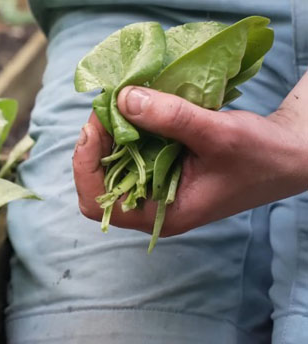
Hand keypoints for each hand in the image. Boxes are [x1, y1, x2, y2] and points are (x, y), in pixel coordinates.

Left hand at [73, 84, 307, 236]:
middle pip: (97, 181)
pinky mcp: (163, 167)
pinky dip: (127, 128)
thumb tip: (123, 98)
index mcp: (161, 215)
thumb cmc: (262, 155)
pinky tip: (133, 106)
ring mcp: (156, 187)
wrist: (291, 154)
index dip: (85, 165)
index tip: (95, 126)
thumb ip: (171, 118)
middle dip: (94, 144)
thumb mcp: (218, 134)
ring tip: (116, 101)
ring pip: (110, 164)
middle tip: (105, 105)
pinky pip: (131, 150)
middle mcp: (152, 205)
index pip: (97, 203)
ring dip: (109, 133)